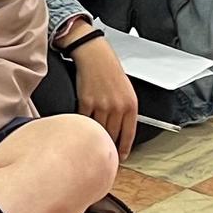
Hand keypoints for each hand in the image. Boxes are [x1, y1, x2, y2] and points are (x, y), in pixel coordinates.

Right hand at [72, 38, 140, 157]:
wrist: (95, 55)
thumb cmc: (109, 71)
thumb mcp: (126, 91)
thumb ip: (126, 111)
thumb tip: (122, 130)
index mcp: (130, 105)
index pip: (129, 134)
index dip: (123, 149)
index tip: (120, 157)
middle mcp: (117, 107)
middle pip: (112, 135)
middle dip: (108, 146)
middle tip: (103, 153)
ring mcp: (101, 105)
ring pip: (98, 130)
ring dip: (95, 138)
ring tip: (91, 143)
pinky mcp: (85, 102)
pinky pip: (84, 121)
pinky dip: (82, 126)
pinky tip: (81, 129)